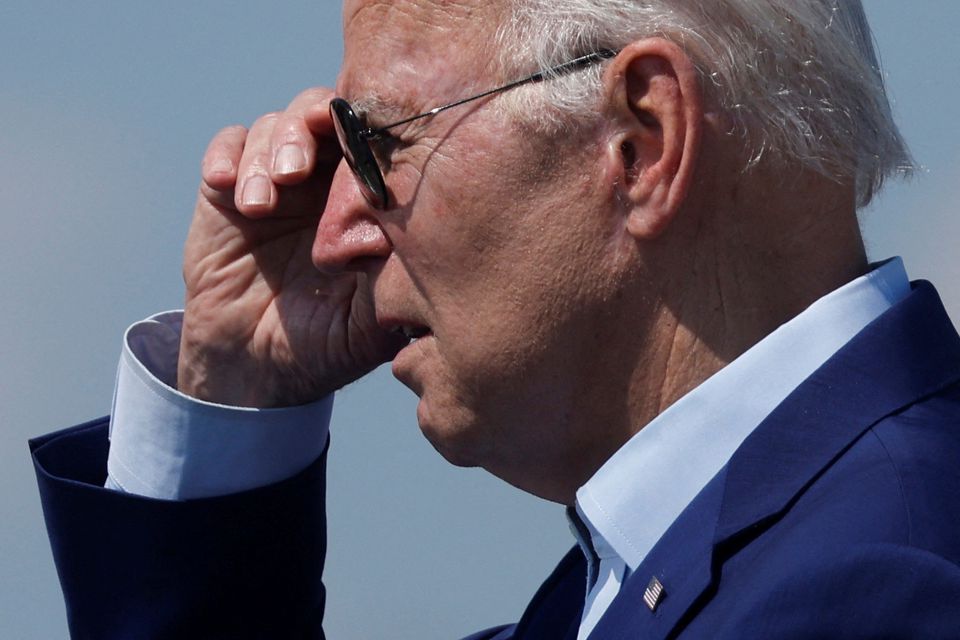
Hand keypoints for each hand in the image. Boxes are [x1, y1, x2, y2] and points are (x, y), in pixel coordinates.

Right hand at [178, 88, 405, 406]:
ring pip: (273, 127)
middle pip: (320, 115)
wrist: (262, 368)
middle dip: (306, 130)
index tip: (354, 149)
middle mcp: (324, 179)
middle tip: (296, 172)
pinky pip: (227, 147)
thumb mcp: (373, 317)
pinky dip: (226, 156)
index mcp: (364, 198)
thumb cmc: (329, 342)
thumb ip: (393, 277)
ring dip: (265, 154)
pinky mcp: (228, 192)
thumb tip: (416, 232)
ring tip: (260, 204)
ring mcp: (276, 181)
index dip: (362, 133)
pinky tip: (225, 185)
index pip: (370, 140)